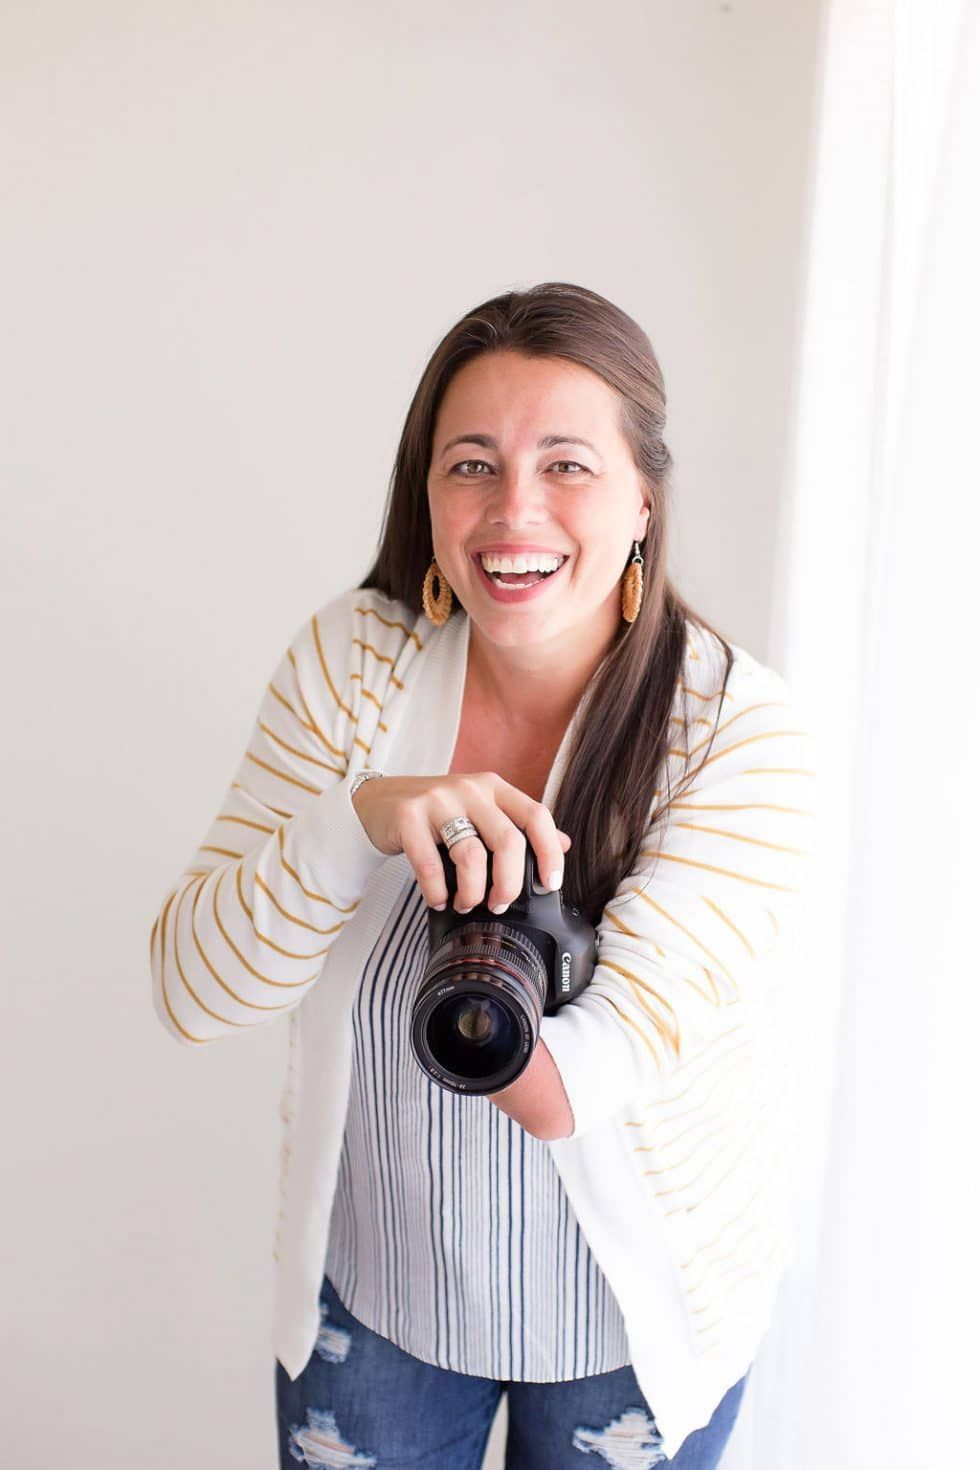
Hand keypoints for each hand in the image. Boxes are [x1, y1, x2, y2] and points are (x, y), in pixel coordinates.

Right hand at [351, 772, 571, 912]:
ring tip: (466, 904)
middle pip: (507, 841)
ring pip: (471, 854)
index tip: (551, 884)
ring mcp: (438, 800)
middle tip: (500, 904)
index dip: (550, 852)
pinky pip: (430, 864)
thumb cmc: (437, 811)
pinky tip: (439, 899)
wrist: (380, 800)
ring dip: (472, 891)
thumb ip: (518, 825)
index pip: (536, 816)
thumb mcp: (482, 810)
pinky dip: (437, 891)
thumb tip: (564, 844)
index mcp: (494, 787)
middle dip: (508, 883)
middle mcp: (470, 789)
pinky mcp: (408, 816)